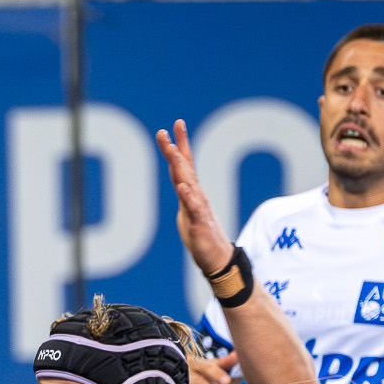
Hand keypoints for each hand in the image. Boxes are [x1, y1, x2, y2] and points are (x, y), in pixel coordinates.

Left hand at [155, 120, 235, 277]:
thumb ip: (183, 192)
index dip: (178, 145)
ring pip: (189, 184)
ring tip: (173, 151)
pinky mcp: (200, 223)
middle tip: (166, 131)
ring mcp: (199, 208)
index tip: (173, 126)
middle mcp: (196, 196)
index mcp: (192, 192)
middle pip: (185, 169)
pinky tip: (183, 186)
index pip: (184, 164)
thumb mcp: (187, 210)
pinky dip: (189, 197)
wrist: (217, 258)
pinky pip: (194, 208)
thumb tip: (177, 176)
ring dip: (181, 167)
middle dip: (176, 149)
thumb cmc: (202, 235)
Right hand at [189, 351, 238, 383]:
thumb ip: (224, 362)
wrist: (173, 375)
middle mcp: (185, 375)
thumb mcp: (210, 365)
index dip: (216, 374)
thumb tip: (238, 355)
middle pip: (198, 383)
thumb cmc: (197, 371)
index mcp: (195, 364)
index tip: (227, 381)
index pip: (206, 367)